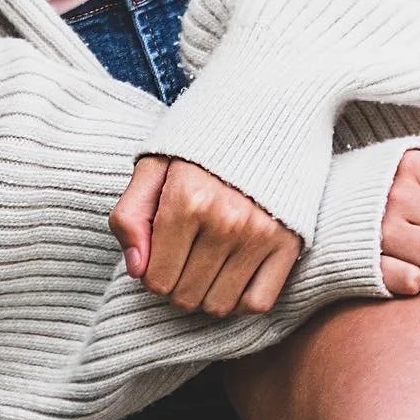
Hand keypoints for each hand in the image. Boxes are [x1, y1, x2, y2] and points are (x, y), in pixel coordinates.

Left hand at [109, 154, 302, 316]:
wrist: (262, 113)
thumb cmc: (198, 145)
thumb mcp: (153, 166)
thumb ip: (131, 214)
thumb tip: (136, 269)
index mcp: (186, 199)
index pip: (156, 279)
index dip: (151, 272)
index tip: (159, 252)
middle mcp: (225, 220)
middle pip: (186, 297)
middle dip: (176, 283)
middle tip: (182, 256)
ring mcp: (260, 233)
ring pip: (219, 306)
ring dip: (206, 293)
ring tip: (205, 262)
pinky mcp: (288, 242)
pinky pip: (258, 303)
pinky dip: (241, 298)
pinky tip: (233, 272)